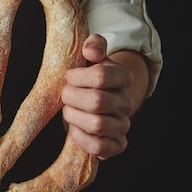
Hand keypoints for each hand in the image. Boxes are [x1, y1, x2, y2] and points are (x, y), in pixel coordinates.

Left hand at [62, 34, 134, 159]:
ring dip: (74, 117)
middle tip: (64, 95)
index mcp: (123, 77)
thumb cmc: (89, 78)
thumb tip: (90, 51)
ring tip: (68, 111)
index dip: (77, 77)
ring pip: (97, 124)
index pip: (101, 75)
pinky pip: (98, 147)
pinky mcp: (116, 145)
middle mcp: (127, 102)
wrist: (99, 103)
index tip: (69, 77)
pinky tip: (74, 128)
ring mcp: (123, 125)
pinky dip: (80, 137)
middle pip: (96, 101)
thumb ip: (93, 44)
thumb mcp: (91, 56)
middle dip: (71, 98)